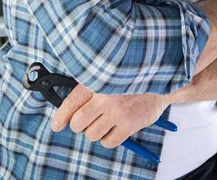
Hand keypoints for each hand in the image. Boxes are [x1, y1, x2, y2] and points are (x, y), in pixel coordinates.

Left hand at [51, 85, 168, 147]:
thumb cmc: (130, 76)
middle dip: (79, 125)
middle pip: (78, 123)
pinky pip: (108, 142)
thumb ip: (90, 88)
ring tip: (105, 121)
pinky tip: (114, 128)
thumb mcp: (109, 74)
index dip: (61, 116)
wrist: (159, 77)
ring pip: (91, 135)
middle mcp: (105, 96)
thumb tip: (69, 110)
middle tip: (87, 120)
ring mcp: (117, 111)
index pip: (71, 102)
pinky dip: (108, 139)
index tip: (57, 125)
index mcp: (97, 80)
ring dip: (95, 131)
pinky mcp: (129, 124)